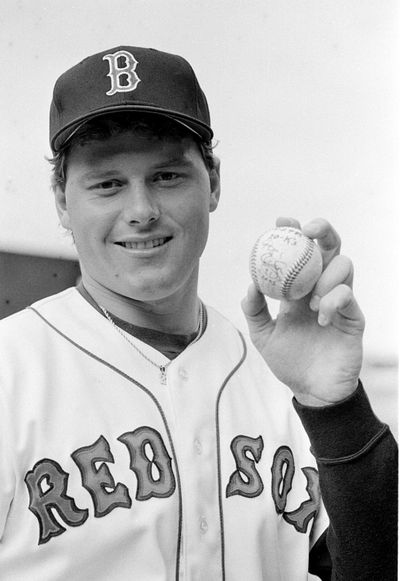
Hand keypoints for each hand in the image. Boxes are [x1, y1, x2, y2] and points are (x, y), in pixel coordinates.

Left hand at [242, 217, 364, 406]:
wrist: (311, 390)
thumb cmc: (288, 361)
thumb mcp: (263, 335)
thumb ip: (254, 310)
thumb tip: (250, 284)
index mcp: (299, 289)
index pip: (300, 253)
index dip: (293, 233)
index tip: (281, 222)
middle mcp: (321, 288)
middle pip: (330, 249)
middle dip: (322, 232)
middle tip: (308, 230)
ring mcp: (340, 301)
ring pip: (344, 266)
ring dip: (326, 275)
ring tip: (311, 299)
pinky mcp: (354, 316)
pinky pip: (348, 296)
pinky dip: (333, 300)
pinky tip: (320, 317)